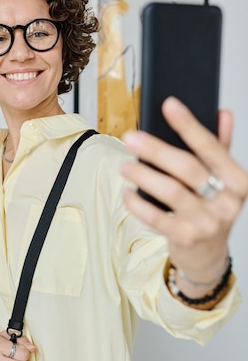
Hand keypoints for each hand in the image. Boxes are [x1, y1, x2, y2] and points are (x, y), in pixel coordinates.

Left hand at [120, 97, 247, 282]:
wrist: (208, 256)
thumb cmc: (212, 209)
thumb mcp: (222, 180)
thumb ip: (220, 147)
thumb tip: (223, 113)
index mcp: (238, 181)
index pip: (212, 147)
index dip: (189, 125)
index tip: (169, 104)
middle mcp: (227, 202)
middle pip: (187, 168)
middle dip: (156, 149)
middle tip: (130, 137)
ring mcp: (207, 223)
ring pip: (170, 192)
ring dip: (143, 175)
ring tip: (124, 165)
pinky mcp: (186, 238)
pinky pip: (156, 217)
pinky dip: (138, 203)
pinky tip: (126, 192)